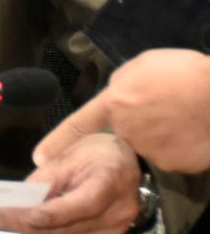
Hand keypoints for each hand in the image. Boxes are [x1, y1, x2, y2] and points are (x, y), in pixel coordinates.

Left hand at [0, 132, 141, 233]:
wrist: (128, 167)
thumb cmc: (97, 154)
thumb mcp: (71, 154)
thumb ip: (47, 176)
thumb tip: (20, 198)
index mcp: (112, 181)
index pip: (84, 204)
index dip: (53, 213)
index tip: (21, 214)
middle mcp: (119, 212)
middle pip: (69, 226)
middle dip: (27, 223)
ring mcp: (116, 231)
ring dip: (33, 232)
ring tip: (6, 220)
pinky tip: (30, 226)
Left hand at [36, 50, 209, 173]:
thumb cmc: (182, 71)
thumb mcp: (142, 67)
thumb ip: (123, 87)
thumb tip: (119, 100)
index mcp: (114, 102)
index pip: (79, 124)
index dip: (57, 141)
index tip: (38, 158)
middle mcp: (126, 130)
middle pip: (127, 132)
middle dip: (142, 123)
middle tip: (166, 105)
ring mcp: (150, 151)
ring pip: (152, 145)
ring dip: (164, 134)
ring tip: (184, 114)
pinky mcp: (175, 165)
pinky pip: (174, 156)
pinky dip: (183, 146)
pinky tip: (194, 129)